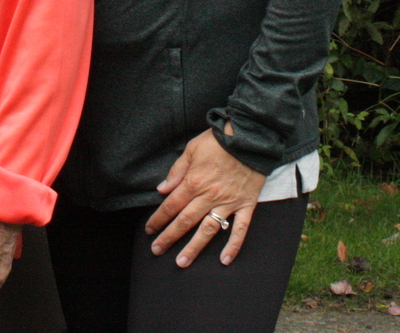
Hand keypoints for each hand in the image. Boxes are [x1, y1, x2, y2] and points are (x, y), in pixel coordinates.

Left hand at [144, 127, 265, 267]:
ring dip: (194, 247)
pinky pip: (240, 229)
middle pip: (185, 221)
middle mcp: (209, 196)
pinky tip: (224, 260)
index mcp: (194, 182)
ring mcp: (228, 202)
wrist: (250, 137)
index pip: (171, 205)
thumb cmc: (219, 141)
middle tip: (157, 250)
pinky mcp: (246, 204)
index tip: (150, 230)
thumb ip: (177, 171)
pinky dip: (233, 245)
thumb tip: (162, 189)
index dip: (159, 219)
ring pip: (208, 230)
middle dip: (169, 237)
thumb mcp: (192, 149)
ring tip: (182, 262)